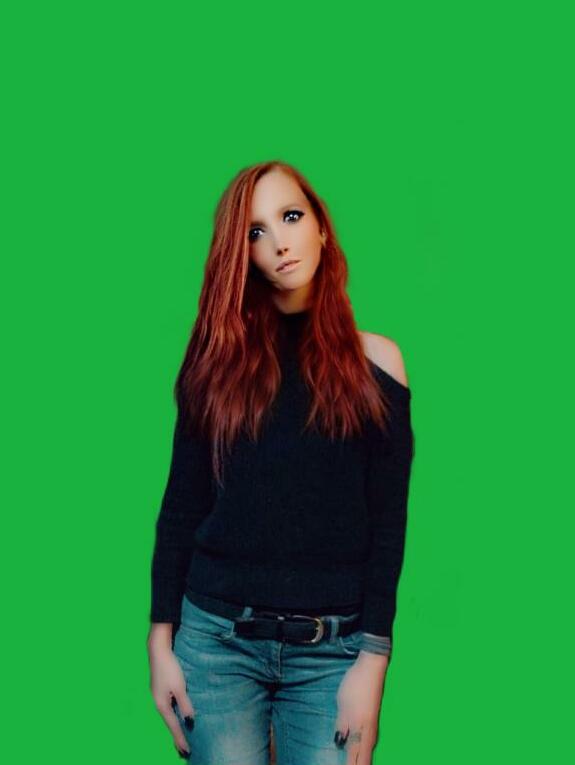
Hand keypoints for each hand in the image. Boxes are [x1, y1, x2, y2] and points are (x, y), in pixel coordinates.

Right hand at [148, 642, 195, 757]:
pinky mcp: (159, 690)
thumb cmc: (170, 668)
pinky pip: (167, 709)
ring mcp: (157, 697)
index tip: (186, 750)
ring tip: (180, 738)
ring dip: (174, 727)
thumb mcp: (180, 686)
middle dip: (176, 736)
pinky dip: (172, 717)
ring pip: (167, 716)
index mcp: (162, 705)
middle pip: (169, 723)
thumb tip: (189, 719)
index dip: (180, 738)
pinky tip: (176, 717)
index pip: (173, 726)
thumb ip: (184, 703)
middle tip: (183, 750)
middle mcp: (158, 703)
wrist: (157, 651)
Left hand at [334, 652, 388, 763]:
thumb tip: (341, 742)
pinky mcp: (374, 716)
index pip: (355, 753)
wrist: (371, 668)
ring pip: (369, 747)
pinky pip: (370, 740)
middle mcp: (369, 729)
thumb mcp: (343, 704)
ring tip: (359, 763)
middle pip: (364, 754)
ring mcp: (373, 723)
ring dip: (364, 758)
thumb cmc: (355, 685)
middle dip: (359, 764)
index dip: (351, 764)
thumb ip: (342, 723)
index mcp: (360, 727)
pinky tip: (365, 749)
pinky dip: (366, 749)